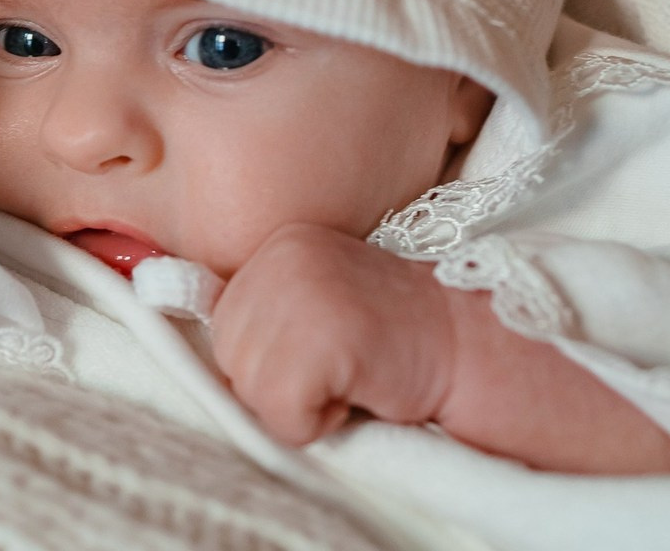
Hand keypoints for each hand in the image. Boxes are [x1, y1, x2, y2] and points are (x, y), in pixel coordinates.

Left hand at [210, 223, 455, 446]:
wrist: (470, 347)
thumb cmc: (390, 338)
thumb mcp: (316, 302)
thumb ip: (265, 313)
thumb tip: (198, 340)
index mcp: (278, 244)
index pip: (224, 324)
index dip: (270, 357)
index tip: (322, 352)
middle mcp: (281, 256)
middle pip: (229, 355)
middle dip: (277, 382)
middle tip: (339, 367)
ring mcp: (302, 292)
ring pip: (250, 389)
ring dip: (297, 406)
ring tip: (349, 376)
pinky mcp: (324, 337)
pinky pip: (282, 414)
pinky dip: (316, 425)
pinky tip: (359, 390)